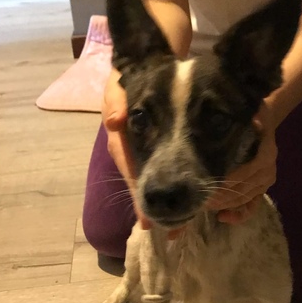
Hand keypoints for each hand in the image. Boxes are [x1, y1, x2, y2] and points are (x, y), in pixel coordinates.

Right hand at [103, 70, 182, 237]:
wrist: (137, 72)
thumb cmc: (125, 81)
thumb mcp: (116, 87)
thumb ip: (115, 100)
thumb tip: (115, 121)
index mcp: (121, 139)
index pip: (130, 170)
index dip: (139, 194)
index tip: (147, 218)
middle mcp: (130, 152)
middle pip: (142, 185)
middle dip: (154, 208)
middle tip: (170, 230)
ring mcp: (141, 155)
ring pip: (152, 185)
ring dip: (164, 204)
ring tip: (178, 226)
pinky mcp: (153, 154)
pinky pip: (160, 177)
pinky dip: (171, 192)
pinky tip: (186, 204)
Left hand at [206, 102, 277, 224]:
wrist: (262, 121)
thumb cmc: (252, 116)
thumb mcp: (253, 111)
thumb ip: (252, 115)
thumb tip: (254, 120)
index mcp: (266, 154)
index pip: (245, 172)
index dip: (226, 180)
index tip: (205, 184)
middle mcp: (268, 171)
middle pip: (242, 189)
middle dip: (219, 196)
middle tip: (197, 199)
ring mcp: (265, 182)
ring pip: (244, 199)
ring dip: (223, 204)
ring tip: (202, 205)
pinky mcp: (261, 189)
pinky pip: (251, 207)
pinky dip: (238, 215)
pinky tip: (222, 217)